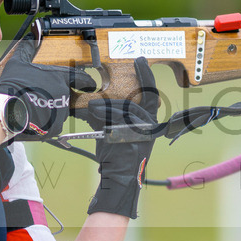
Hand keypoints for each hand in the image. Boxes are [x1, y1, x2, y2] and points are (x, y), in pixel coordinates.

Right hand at [0, 39, 94, 138]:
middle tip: (41, 96)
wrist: (7, 109)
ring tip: (35, 108)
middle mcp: (64, 94)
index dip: (86, 82)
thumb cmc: (13, 85)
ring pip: (60, 110)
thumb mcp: (18, 62)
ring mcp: (61, 111)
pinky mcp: (55, 126)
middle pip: (66, 95)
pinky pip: (54, 124)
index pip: (81, 79)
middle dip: (56, 95)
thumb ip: (27, 49)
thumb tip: (31, 36)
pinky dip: (47, 123)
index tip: (89, 84)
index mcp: (59, 78)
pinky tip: (36, 119)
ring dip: (51, 109)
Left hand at [79, 57, 159, 218]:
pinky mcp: (136, 141)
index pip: (150, 95)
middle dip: (118, 97)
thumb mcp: (112, 131)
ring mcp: (145, 134)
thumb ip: (107, 115)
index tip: (139, 60)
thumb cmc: (115, 157)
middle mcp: (150, 127)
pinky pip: (119, 123)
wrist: (118, 180)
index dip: (146, 76)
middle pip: (137, 103)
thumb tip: (90, 101)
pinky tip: (93, 117)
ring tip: (91, 109)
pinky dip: (105, 119)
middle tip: (98, 98)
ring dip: (107, 109)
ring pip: (127, 112)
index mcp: (149, 122)